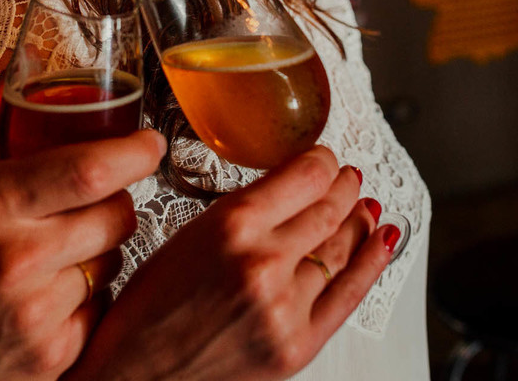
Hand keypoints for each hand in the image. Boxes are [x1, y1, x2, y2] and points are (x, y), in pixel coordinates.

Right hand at [0, 81, 165, 380]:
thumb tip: (14, 73)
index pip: (90, 169)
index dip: (134, 152)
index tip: (149, 143)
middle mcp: (16, 257)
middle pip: (117, 214)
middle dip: (116, 204)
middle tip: (94, 205)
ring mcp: (37, 311)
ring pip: (115, 261)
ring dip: (101, 253)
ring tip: (59, 257)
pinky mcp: (54, 354)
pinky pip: (104, 308)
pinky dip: (88, 300)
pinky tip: (51, 298)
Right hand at [65, 146, 394, 380]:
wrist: (135, 376)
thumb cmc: (147, 311)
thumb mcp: (186, 236)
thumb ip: (242, 212)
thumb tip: (287, 191)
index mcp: (231, 225)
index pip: (306, 176)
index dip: (323, 161)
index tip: (324, 158)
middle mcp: (263, 262)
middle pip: (329, 208)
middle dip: (344, 186)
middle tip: (348, 177)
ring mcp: (285, 306)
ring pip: (342, 248)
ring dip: (357, 221)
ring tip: (361, 207)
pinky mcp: (297, 345)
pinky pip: (349, 295)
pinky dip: (371, 263)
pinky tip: (381, 242)